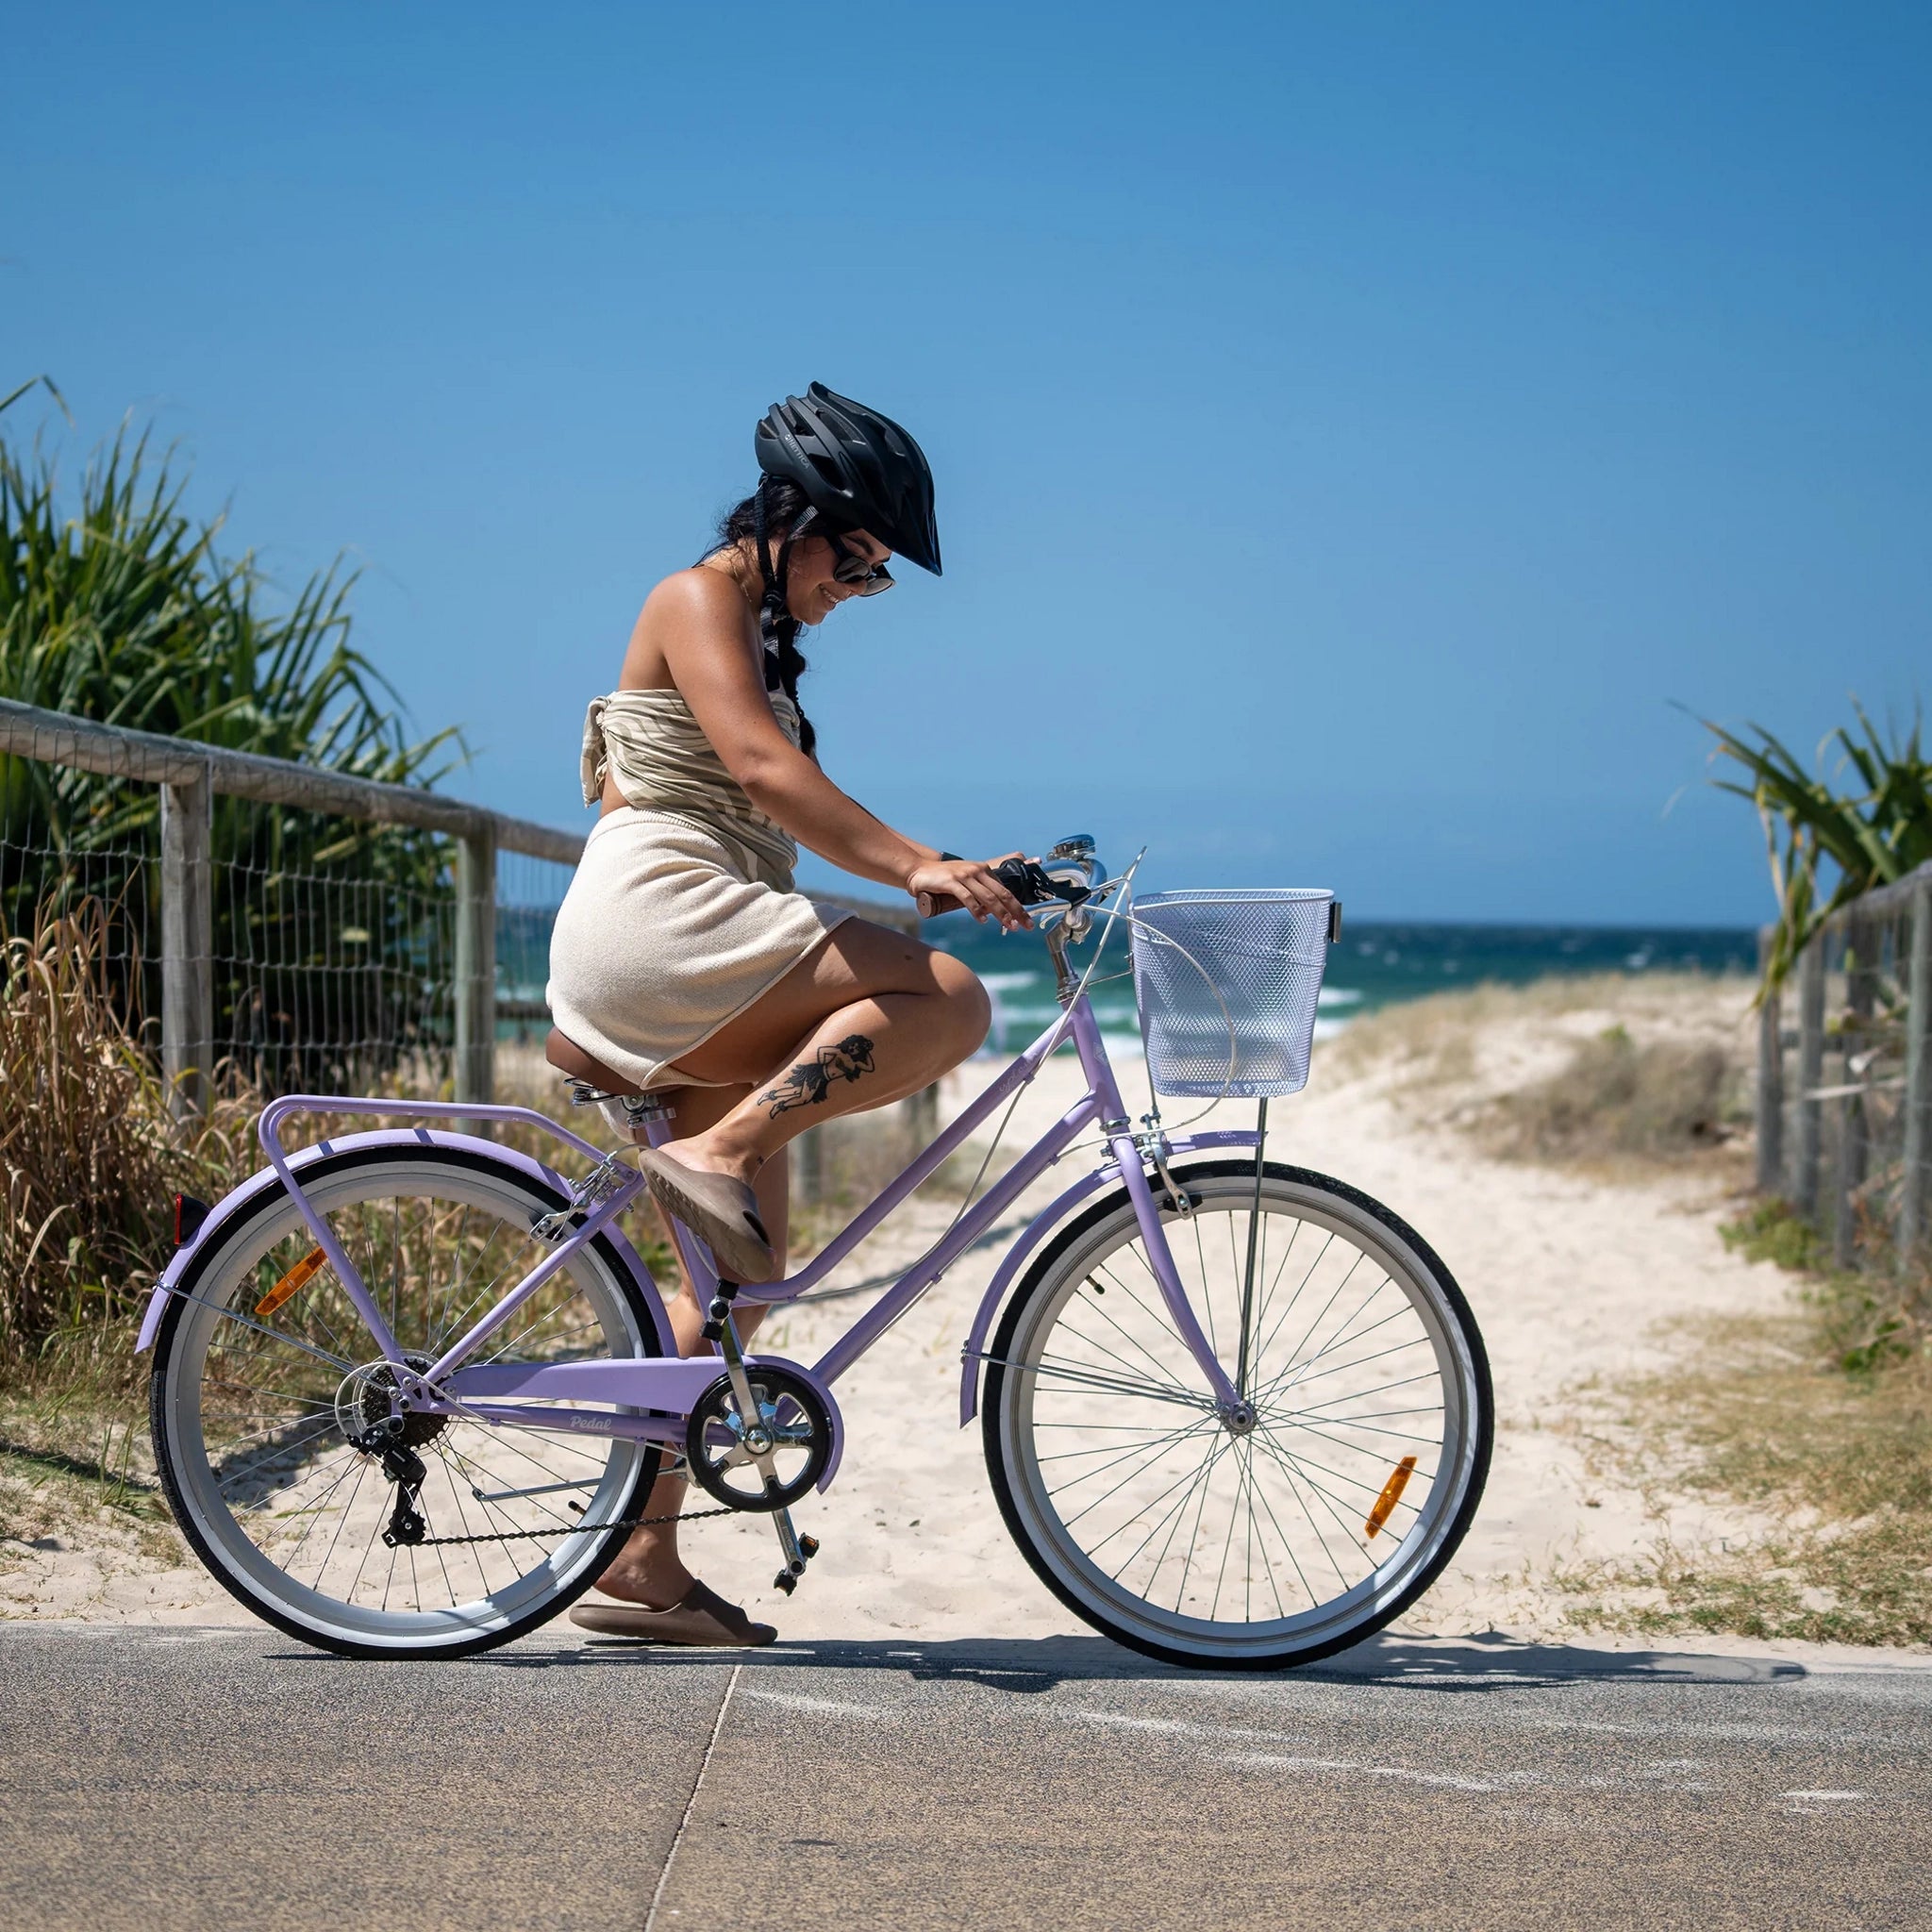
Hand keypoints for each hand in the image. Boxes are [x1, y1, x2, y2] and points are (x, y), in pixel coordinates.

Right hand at [907, 852, 1031, 929]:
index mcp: (984, 870)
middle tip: (1026, 925)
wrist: (918, 870)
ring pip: (988, 897)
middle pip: (1001, 894)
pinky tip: (983, 920)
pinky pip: (967, 897)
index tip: (1026, 920)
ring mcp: (964, 875)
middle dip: (1016, 911)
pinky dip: (976, 910)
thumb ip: (978, 892)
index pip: (1005, 890)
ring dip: (1001, 913)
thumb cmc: (943, 880)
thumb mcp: (965, 882)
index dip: (1017, 906)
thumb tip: (992, 911)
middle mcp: (977, 871)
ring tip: (1010, 926)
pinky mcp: (951, 881)